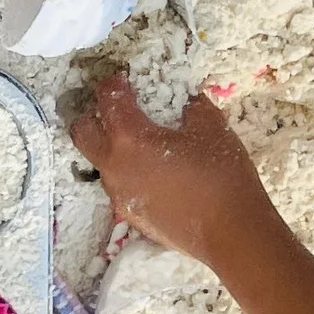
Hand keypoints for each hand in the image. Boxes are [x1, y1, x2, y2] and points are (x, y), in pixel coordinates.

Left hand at [71, 79, 266, 262]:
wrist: (231, 233)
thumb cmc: (220, 176)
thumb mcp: (212, 128)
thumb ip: (193, 108)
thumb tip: (187, 103)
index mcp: (129, 138)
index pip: (108, 100)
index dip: (113, 84)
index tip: (124, 79)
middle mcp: (114, 166)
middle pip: (82, 133)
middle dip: (93, 116)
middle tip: (117, 110)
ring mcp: (119, 195)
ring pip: (100, 163)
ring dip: (111, 148)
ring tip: (141, 143)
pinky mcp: (132, 217)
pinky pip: (119, 186)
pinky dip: (128, 173)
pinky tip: (155, 173)